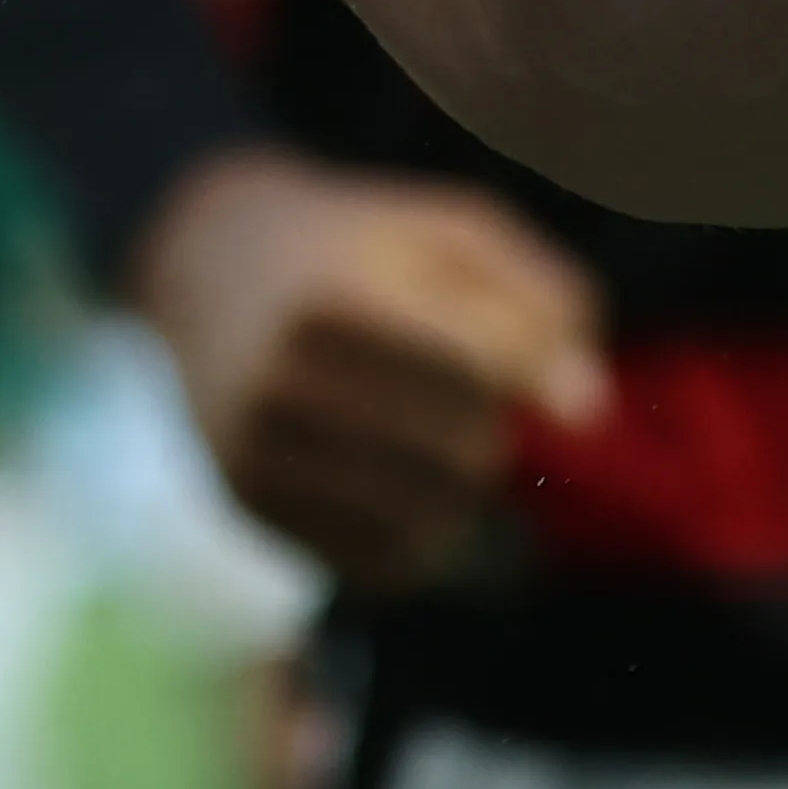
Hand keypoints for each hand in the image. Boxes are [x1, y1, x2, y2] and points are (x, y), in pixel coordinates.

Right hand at [125, 149, 608, 592]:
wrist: (196, 259)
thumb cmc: (352, 242)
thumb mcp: (446, 228)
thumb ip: (538, 295)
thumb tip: (591, 408)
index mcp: (339, 287)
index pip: (488, 363)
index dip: (535, 366)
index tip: (534, 358)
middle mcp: (286, 372)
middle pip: (465, 447)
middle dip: (487, 426)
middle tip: (460, 395)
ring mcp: (258, 443)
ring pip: (429, 516)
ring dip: (457, 488)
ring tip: (430, 442)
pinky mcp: (247, 499)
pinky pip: (379, 560)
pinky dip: (418, 536)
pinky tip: (399, 485)